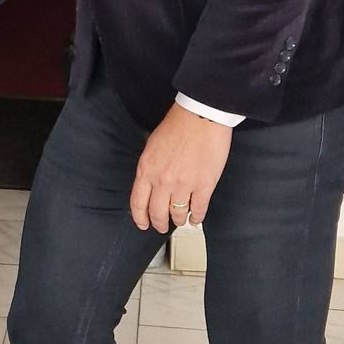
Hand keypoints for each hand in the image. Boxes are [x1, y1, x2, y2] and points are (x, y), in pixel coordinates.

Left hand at [129, 103, 232, 233]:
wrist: (201, 116)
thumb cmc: (178, 125)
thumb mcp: (152, 146)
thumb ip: (150, 168)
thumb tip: (151, 184)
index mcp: (146, 170)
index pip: (138, 203)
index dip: (140, 218)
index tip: (143, 224)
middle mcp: (162, 181)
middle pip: (157, 213)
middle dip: (159, 223)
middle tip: (162, 227)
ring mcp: (184, 185)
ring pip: (178, 214)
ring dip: (179, 220)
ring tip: (181, 220)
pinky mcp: (204, 185)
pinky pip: (198, 209)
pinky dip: (197, 217)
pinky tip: (196, 218)